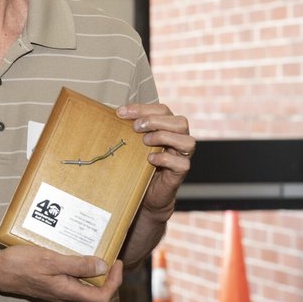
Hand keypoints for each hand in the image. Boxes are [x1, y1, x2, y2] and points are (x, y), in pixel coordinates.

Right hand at [0, 245, 123, 301]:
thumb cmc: (20, 265)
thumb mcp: (51, 260)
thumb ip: (78, 265)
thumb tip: (103, 267)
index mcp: (67, 291)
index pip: (102, 297)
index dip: (114, 282)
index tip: (116, 262)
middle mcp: (64, 295)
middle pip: (95, 292)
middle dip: (107, 276)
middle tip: (109, 255)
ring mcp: (56, 291)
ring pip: (83, 286)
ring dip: (92, 271)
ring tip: (93, 251)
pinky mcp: (49, 284)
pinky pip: (71, 280)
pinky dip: (78, 269)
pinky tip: (73, 253)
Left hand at [117, 103, 193, 219]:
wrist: (146, 194)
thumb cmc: (139, 164)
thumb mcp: (133, 143)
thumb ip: (130, 129)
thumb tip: (114, 114)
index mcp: (169, 128)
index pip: (163, 110)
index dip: (143, 108)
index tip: (121, 112)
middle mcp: (180, 140)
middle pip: (180, 122)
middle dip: (155, 121)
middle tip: (135, 127)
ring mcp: (182, 156)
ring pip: (188, 141)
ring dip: (164, 137)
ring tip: (145, 142)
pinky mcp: (180, 173)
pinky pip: (182, 163)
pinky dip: (165, 159)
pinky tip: (150, 159)